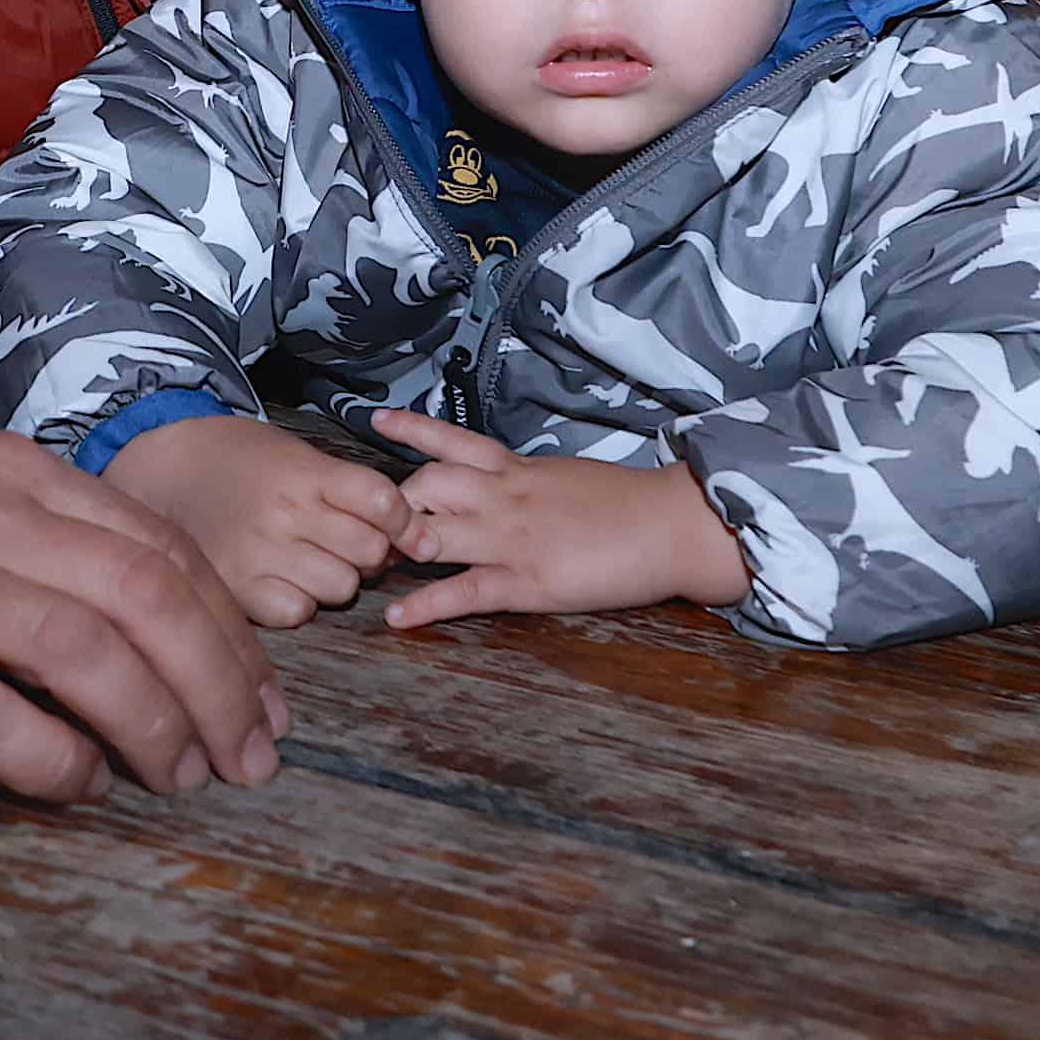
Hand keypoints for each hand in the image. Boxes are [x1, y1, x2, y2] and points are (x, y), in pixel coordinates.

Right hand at [0, 429, 285, 806]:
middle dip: (221, 688)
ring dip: (158, 729)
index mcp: (13, 473)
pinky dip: (56, 763)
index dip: (234, 636)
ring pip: (90, 654)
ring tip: (180, 780)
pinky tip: (76, 787)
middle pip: (150, 598)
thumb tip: (173, 647)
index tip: (266, 706)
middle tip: (249, 760)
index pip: (164, 551)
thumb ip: (54, 554)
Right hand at [101, 413, 413, 627]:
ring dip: (336, 578)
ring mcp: (259, 554)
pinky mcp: (237, 590)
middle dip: (368, 550)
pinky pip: (299, 611)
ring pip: (341, 588)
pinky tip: (281, 579)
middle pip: (369, 551)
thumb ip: (349, 488)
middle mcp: (285, 514)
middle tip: (343, 540)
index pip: (383, 500)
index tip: (406, 528)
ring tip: (308, 558)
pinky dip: (299, 601)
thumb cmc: (238, 461)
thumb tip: (411, 537)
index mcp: (304, 472)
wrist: (162, 471)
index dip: (406, 519)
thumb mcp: (295, 453)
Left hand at [369, 409, 751, 630]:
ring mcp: (512, 537)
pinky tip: (397, 617)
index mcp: (519, 469)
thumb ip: (531, 481)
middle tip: (371, 524)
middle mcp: (504, 496)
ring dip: (396, 546)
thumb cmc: (630, 504)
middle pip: (426, 484)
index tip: (376, 422)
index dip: (410, 433)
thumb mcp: (569, 478)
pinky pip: (464, 591)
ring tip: (366, 562)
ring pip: (433, 530)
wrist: (672, 524)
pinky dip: (426, 604)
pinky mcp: (528, 579)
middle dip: (392, 502)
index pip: (452, 440)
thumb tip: (508, 482)